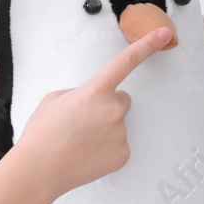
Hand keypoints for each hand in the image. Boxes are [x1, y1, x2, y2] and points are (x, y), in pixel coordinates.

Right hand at [16, 26, 171, 196]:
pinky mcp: (123, 153)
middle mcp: (113, 110)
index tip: (163, 34)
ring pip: (118, 124)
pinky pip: (118, 144)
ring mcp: (120, 133)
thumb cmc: (42, 134)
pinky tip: (87, 153)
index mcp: (95, 91)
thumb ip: (81, 92)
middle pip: (121, 99)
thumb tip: (93, 101)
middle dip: (106, 105)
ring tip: (78, 140)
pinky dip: (106, 148)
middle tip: (82, 121)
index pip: (126, 62)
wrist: (39, 170)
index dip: (147, 45)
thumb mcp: (55, 99)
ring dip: (103, 128)